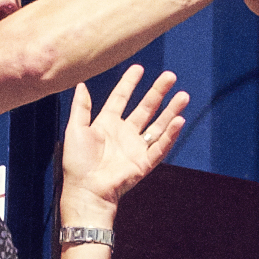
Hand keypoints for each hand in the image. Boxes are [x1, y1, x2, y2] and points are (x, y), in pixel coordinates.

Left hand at [61, 62, 185, 212]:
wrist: (86, 190)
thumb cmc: (77, 163)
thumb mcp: (75, 130)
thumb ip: (81, 107)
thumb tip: (81, 84)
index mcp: (107, 124)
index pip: (121, 98)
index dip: (130, 83)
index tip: (139, 68)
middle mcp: (124, 133)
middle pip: (145, 108)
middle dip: (158, 92)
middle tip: (170, 77)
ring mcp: (136, 148)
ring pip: (158, 125)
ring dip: (171, 110)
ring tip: (183, 95)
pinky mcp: (144, 163)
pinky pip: (160, 146)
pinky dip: (170, 134)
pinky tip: (178, 120)